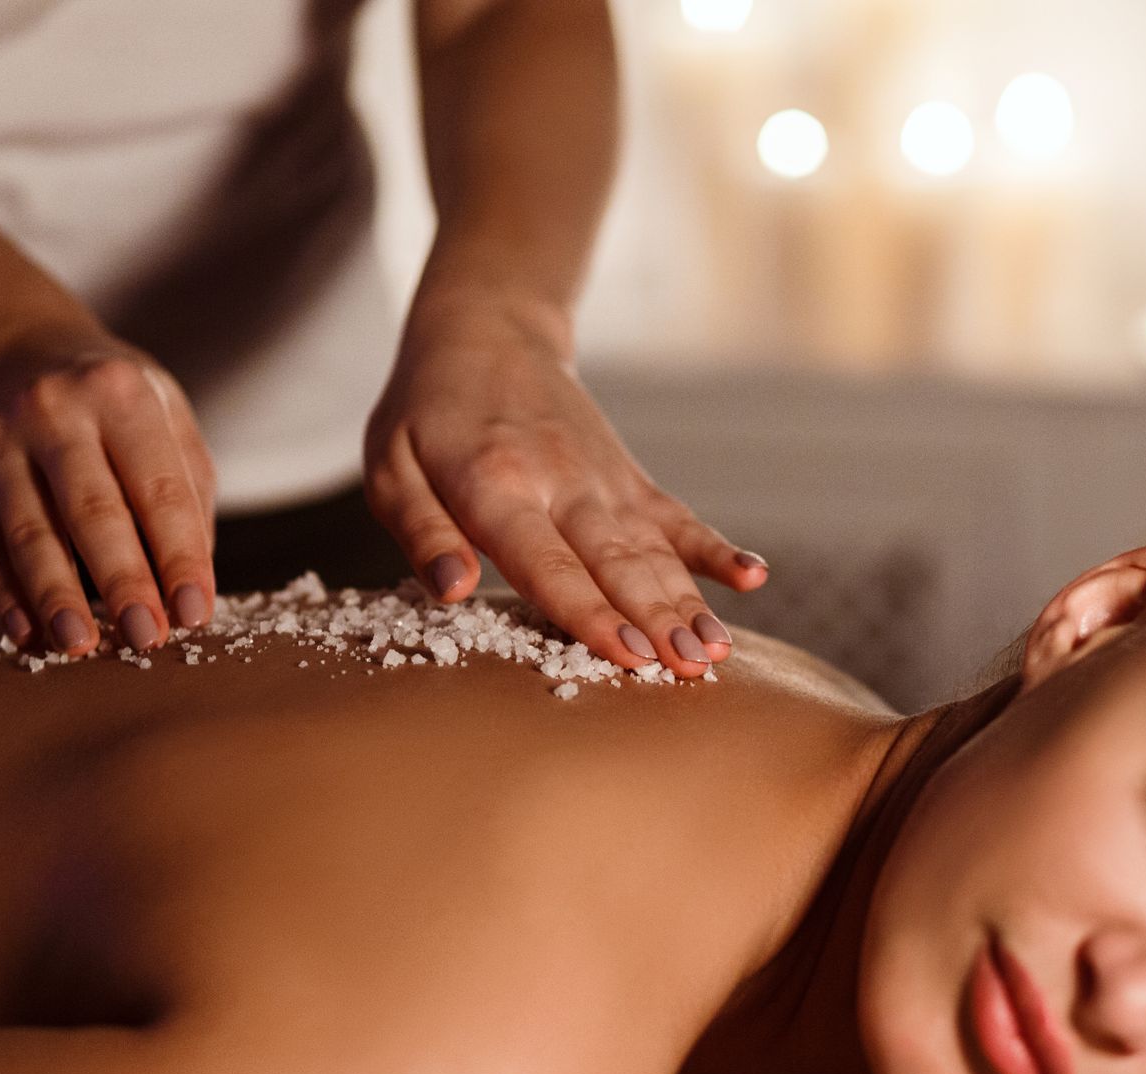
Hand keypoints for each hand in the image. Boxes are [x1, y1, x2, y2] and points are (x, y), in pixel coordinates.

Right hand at [0, 325, 218, 655]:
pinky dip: (1, 593)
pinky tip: (26, 632)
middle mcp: (53, 411)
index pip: (158, 487)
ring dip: (55, 595)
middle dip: (122, 580)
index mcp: (120, 394)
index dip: (178, 555)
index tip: (194, 612)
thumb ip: (187, 497)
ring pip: (27, 531)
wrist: (20, 353)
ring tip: (80, 645)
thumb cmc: (115, 406)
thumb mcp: (168, 422)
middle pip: (90, 509)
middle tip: (147, 637)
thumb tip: (189, 586)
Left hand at [364, 298, 767, 676]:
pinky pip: (677, 518)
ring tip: (718, 653)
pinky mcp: (628, 479)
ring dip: (689, 603)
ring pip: (653, 549)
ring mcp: (603, 480)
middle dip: (656, 619)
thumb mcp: (391, 466)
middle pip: (615, 562)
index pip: (548, 561)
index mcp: (496, 484)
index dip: (590, 611)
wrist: (487, 330)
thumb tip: (452, 589)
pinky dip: (716, 549)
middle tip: (690, 671)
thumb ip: (421, 531)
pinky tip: (753, 577)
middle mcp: (561, 482)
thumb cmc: (426, 412)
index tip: (628, 655)